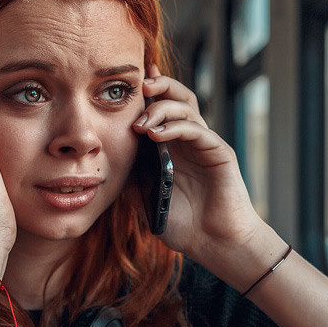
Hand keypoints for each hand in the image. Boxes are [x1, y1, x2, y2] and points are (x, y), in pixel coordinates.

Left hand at [133, 65, 268, 262]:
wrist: (213, 243)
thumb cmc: (182, 224)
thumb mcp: (145, 199)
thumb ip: (131, 177)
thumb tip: (107, 160)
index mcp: (172, 146)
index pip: (162, 108)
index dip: (148, 92)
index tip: (128, 83)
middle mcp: (189, 140)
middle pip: (178, 97)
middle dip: (159, 86)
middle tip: (139, 86)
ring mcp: (205, 144)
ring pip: (187, 108)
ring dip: (162, 109)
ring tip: (141, 124)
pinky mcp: (219, 152)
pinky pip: (197, 130)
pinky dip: (176, 127)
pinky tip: (156, 135)